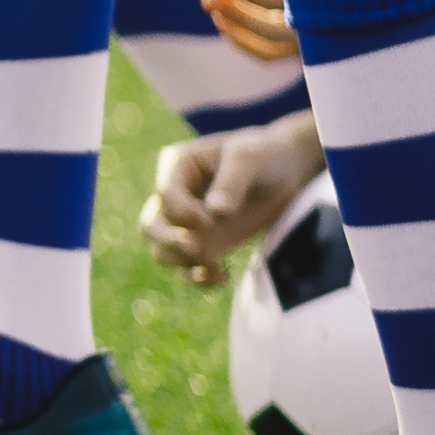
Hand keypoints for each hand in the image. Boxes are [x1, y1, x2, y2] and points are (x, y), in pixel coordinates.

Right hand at [144, 112, 325, 288]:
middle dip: (168, 241)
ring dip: (184, 264)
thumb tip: (214, 213)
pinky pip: (187, 269)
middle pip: (150, 226)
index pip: (165, 195)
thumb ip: (231, 182)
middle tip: (195, 248)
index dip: (184, 212)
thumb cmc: (263, 154)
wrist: (285, 172)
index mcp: (178, 165)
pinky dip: (199, 280)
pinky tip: (223, 275)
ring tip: (217, 265)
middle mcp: (175, 196)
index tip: (213, 218)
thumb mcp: (249, 158)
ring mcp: (188, 223)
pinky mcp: (205, 244)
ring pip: (164, 252)